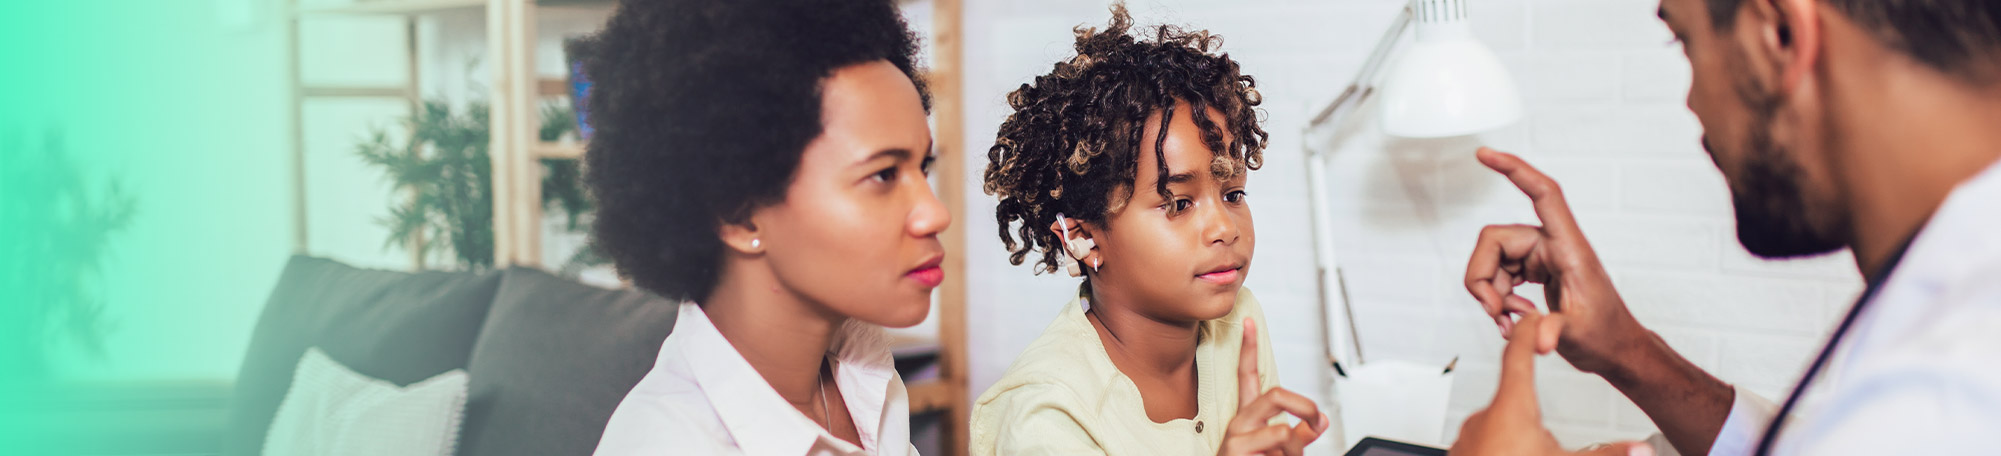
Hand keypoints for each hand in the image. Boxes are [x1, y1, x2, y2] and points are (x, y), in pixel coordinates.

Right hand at [1217, 318, 1329, 455]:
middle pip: (1276, 392)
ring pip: (1284, 431)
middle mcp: (1239, 423)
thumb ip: (1298, 437)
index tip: (1249, 322)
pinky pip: (1279, 442)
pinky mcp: (1236, 451)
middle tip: (1317, 423)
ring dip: (1296, 453)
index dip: (1248, 348)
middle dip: (1306, 406)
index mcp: (1247, 418)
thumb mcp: (1280, 454)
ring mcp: (1236, 438)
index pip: (1247, 376)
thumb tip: (1320, 424)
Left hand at [1450, 311, 1651, 455]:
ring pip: (1501, 427)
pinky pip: (1484, 445)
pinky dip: (1500, 451)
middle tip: (1545, 445)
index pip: (1519, 355)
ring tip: (1527, 454)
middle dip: (1534, 417)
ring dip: (1517, 441)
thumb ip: (1604, 453)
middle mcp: (1484, 415)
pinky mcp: (1460, 450)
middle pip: (1515, 398)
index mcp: (1513, 408)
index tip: (1534, 317)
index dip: (1529, 333)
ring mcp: (1468, 434)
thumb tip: (1642, 450)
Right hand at [1464, 147, 1645, 376]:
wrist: (1614, 348)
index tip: (1484, 154)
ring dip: (1491, 293)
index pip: (1543, 194)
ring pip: (1492, 259)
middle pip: (1495, 239)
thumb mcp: (1579, 335)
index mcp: (1568, 247)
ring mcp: (1541, 255)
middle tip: (1496, 312)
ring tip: (1510, 321)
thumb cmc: (1606, 334)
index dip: (1514, 169)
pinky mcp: (1534, 269)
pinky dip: (1496, 297)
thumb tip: (1537, 341)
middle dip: (1483, 278)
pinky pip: (1498, 272)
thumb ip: (1555, 332)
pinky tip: (1512, 318)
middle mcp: (1552, 244)